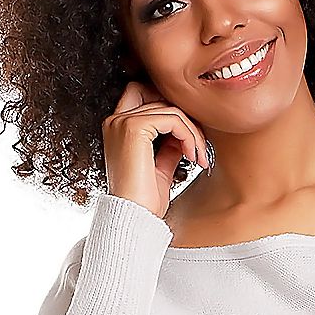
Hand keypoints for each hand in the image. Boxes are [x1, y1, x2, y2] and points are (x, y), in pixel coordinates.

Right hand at [102, 78, 211, 218]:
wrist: (135, 219)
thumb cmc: (145, 202)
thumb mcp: (160, 168)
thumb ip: (170, 146)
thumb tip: (186, 133)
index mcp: (117, 129)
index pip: (145, 96)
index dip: (171, 110)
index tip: (189, 139)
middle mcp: (115, 121)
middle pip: (160, 98)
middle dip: (185, 119)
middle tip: (199, 145)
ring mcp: (122, 122)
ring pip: (171, 110)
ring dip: (193, 132)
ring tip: (199, 157)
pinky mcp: (133, 128)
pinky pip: (173, 119)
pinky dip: (189, 136)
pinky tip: (193, 157)